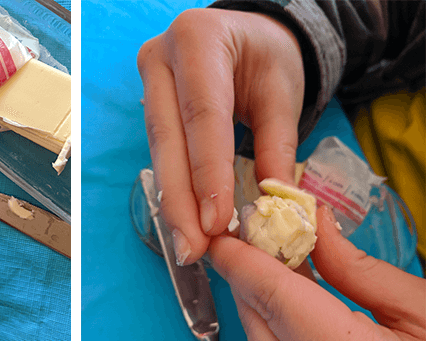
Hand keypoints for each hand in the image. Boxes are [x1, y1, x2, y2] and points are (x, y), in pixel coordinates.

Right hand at [137, 9, 304, 264]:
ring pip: (157, 149)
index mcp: (199, 39)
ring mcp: (148, 80)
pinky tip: (183, 220)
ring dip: (173, 201)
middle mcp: (161, 57)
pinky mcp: (147, 102)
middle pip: (167, 137)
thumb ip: (276, 148)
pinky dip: (173, 188)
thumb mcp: (283, 95)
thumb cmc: (268, 58)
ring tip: (189, 244)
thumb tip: (273, 210)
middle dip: (180, 199)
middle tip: (193, 248)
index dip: (207, 173)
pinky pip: (159, 151)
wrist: (247, 36)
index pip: (203, 115)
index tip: (216, 222)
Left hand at [208, 205, 425, 339]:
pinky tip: (294, 295)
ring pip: (262, 336)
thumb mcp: (421, 309)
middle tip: (254, 237)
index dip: (241, 261)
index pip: (272, 298)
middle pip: (257, 319)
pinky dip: (276, 319)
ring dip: (261, 298)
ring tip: (278, 261)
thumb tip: (315, 223)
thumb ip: (357, 269)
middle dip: (248, 275)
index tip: (224, 235)